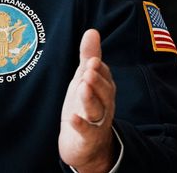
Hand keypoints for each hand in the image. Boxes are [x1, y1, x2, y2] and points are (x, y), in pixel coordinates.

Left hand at [59, 29, 116, 172]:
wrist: (86, 145)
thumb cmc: (85, 105)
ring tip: (82, 86)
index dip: (99, 69)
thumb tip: (92, 31)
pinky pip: (86, 131)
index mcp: (104, 89)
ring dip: (90, 98)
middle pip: (104, 92)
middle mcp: (104, 104)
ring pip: (96, 109)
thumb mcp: (85, 79)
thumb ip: (89, 56)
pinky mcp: (87, 138)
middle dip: (97, 81)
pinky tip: (72, 118)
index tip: (91, 60)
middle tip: (88, 70)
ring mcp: (97, 122)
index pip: (105, 76)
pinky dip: (80, 124)